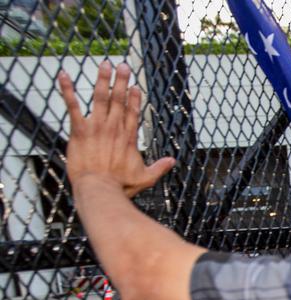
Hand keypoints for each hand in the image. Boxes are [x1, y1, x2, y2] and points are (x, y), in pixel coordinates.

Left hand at [58, 61, 173, 197]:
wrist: (100, 189)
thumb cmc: (121, 186)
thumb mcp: (145, 178)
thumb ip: (159, 168)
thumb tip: (172, 161)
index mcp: (128, 138)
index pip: (132, 112)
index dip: (134, 98)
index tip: (134, 86)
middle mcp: (114, 128)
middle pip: (119, 100)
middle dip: (121, 81)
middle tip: (122, 66)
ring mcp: (97, 127)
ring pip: (100, 98)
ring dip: (103, 80)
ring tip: (104, 64)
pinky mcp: (80, 130)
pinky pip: (73, 106)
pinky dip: (68, 90)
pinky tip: (64, 75)